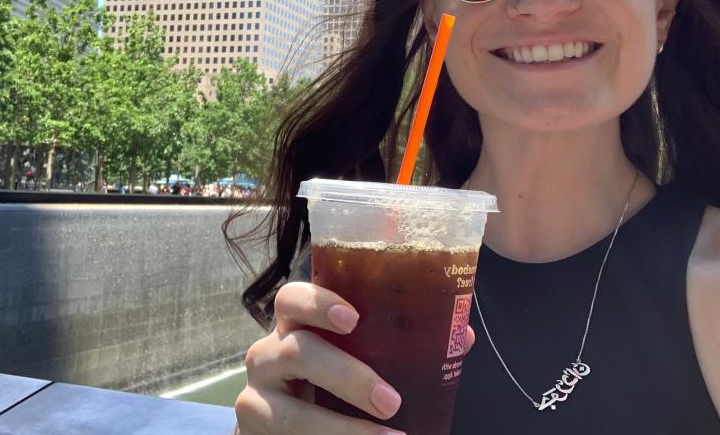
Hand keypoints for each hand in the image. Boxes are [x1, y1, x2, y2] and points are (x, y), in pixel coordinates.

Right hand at [236, 282, 474, 433]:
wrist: (285, 428)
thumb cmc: (329, 381)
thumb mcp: (355, 357)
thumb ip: (399, 344)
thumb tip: (463, 337)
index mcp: (294, 325)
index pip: (292, 299)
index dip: (317, 302)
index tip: (352, 318)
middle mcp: (268, 354)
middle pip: (297, 351)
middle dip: (347, 376)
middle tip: (392, 400)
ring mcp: (256, 399)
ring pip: (291, 414)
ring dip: (343, 430)